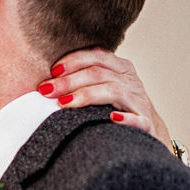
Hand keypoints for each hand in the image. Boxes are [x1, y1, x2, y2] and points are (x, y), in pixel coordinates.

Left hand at [41, 47, 172, 150]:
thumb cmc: (113, 109)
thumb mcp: (100, 88)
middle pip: (99, 73)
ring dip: (87, 96)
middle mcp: (130, 81)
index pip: (97, 56)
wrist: (145, 133)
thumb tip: (43, 82)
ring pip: (113, 91)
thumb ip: (80, 79)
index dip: (74, 61)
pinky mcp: (146, 124)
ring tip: (64, 103)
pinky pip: (139, 120)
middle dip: (70, 81)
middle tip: (47, 90)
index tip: (52, 70)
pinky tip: (111, 119)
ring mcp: (139, 101)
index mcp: (119, 68)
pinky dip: (126, 119)